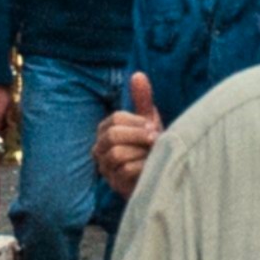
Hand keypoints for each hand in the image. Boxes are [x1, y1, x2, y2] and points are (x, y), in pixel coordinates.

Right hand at [91, 71, 160, 195]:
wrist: (159, 175)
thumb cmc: (150, 146)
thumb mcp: (148, 122)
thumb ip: (142, 100)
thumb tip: (138, 74)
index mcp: (106, 130)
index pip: (115, 119)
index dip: (137, 121)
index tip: (153, 126)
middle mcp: (100, 149)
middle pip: (113, 135)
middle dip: (138, 135)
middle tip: (155, 139)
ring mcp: (106, 168)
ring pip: (116, 153)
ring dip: (140, 152)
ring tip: (152, 155)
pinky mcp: (114, 184)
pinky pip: (125, 170)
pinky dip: (142, 167)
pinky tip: (149, 168)